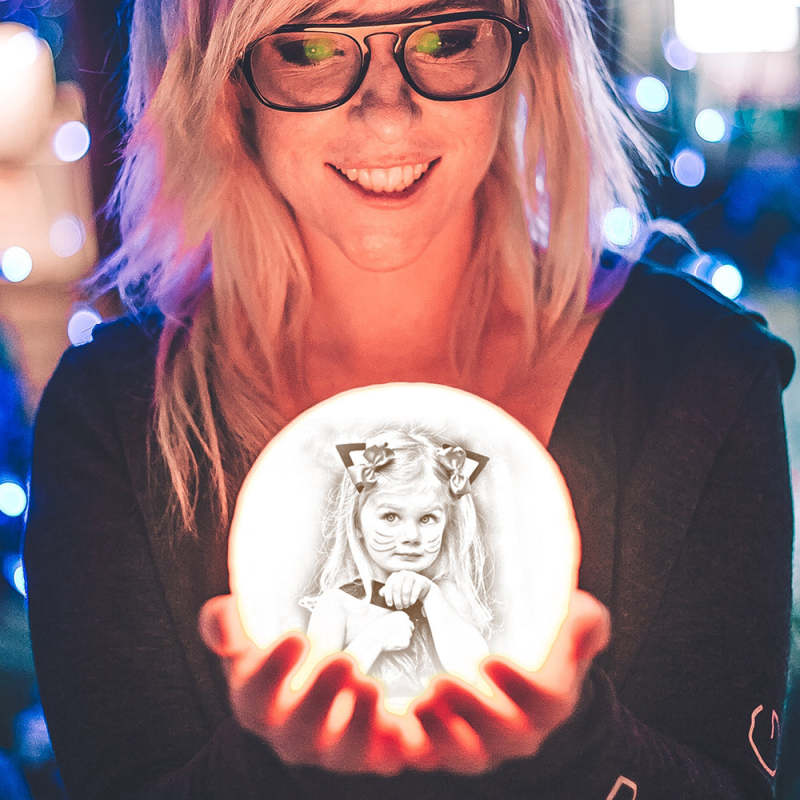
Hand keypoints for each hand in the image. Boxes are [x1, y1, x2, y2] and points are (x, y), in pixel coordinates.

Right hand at [198, 594, 411, 773]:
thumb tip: (222, 609)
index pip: (254, 699)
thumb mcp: (249, 640)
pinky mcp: (372, 753)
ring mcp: (332, 749)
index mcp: (257, 706)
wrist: (318, 687)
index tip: (295, 636)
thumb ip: (227, 626)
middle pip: (301, 732)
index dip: (272, 672)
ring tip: (372, 684)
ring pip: (344, 753)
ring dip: (359, 723)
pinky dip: (397, 745)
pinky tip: (406, 722)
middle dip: (321, 698)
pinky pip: (385, 758)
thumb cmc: (279, 662)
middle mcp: (292, 736)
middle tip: (345, 660)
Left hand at [379, 570, 432, 608]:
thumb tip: (381, 593)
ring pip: (406, 590)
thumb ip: (388, 590)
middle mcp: (403, 574)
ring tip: (406, 605)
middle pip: (396, 588)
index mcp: (395, 575)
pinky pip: (415, 590)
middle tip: (399, 607)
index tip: (390, 604)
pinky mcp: (421, 581)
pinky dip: (413, 598)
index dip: (388, 596)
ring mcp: (413, 576)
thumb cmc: (406, 589)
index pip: (389, 585)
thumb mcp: (397, 589)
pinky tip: (412, 602)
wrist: (422, 586)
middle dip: (397, 600)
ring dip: (405, 601)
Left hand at [411, 590, 610, 773]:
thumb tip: (585, 610)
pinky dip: (407, 746)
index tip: (489, 659)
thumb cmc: (540, 650)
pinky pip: (427, 758)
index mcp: (549, 702)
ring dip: (440, 734)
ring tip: (419, 702)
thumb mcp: (565, 630)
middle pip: (502, 737)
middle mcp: (518, 731)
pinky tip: (389, 721)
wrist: (514, 684)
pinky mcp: (443, 746)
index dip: (520, 687)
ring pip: (464, 756)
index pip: (546, 703)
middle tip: (441, 682)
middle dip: (473, 712)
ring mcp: (480, 744)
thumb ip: (581, 621)